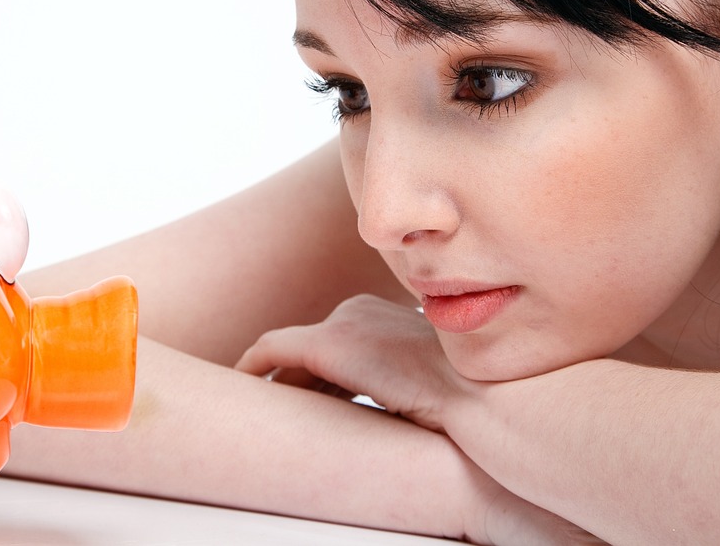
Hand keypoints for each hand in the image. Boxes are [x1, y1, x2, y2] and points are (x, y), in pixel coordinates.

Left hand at [234, 294, 470, 431]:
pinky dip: (252, 367)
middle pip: (311, 351)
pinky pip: (270, 352)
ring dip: (277, 383)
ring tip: (262, 409)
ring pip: (290, 356)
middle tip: (281, 413)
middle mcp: (359, 308)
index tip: (314, 405)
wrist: (479, 394)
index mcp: (384, 311)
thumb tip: (392, 400)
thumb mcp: (431, 376)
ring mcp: (342, 323)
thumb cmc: (467, 395)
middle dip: (297, 383)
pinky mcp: (328, 343)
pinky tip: (240, 386)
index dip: (320, 379)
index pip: (338, 345)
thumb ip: (403, 377)